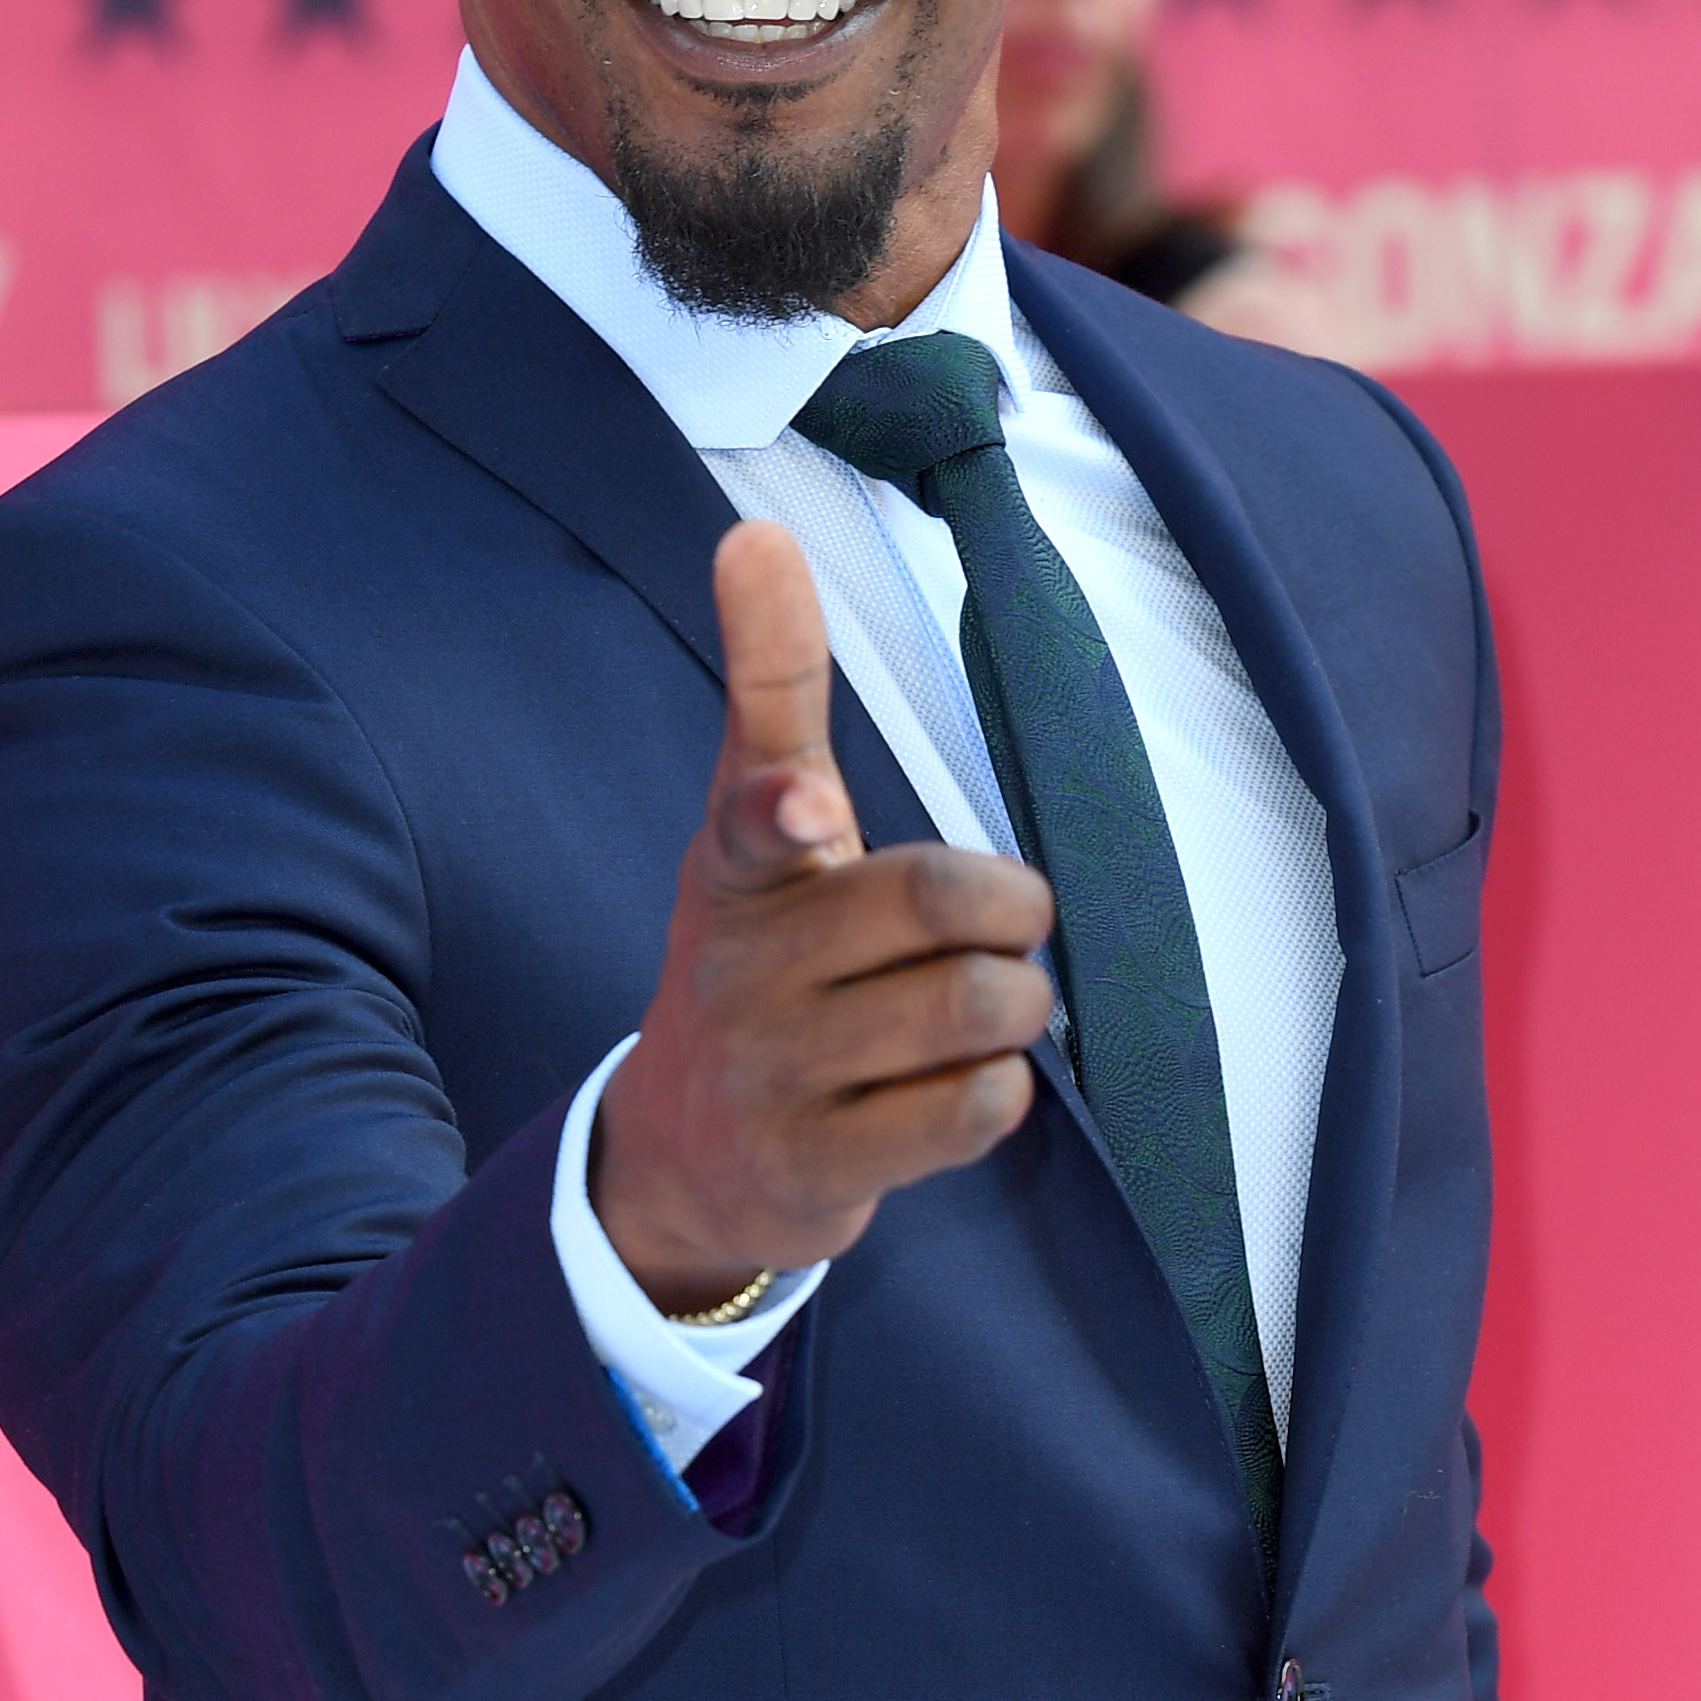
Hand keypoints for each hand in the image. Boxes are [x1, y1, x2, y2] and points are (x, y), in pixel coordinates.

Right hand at [592, 523, 1056, 1313]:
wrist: (682, 1158)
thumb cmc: (757, 964)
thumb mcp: (746, 829)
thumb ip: (770, 692)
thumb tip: (752, 533)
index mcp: (734, 869)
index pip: (754, 811)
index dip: (788, 808)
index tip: (807, 806)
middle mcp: (745, 968)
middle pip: (936, 902)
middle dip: (1010, 908)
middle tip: (1005, 925)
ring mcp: (776, 1073)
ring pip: (972, 1007)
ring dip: (1018, 1005)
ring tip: (988, 1011)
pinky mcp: (818, 1167)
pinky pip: (972, 1108)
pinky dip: (999, 1089)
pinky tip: (966, 1082)